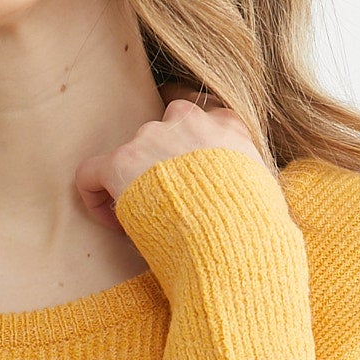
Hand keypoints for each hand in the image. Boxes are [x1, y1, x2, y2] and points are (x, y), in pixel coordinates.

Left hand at [75, 97, 270, 231]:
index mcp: (228, 125)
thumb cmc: (256, 230)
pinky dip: (95, 197)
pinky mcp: (123, 160)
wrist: (235, 241)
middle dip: (157, 168)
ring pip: (130, 155)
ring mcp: (154, 137)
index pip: (200, 118)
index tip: (187, 185)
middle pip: (161, 134)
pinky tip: (113, 222)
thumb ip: (250, 177)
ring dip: (132, 185)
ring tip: (144, 223)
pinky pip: (92, 172)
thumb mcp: (267, 191)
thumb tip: (250, 196)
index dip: (186, 152)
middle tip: (163, 207)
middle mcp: (188, 120)